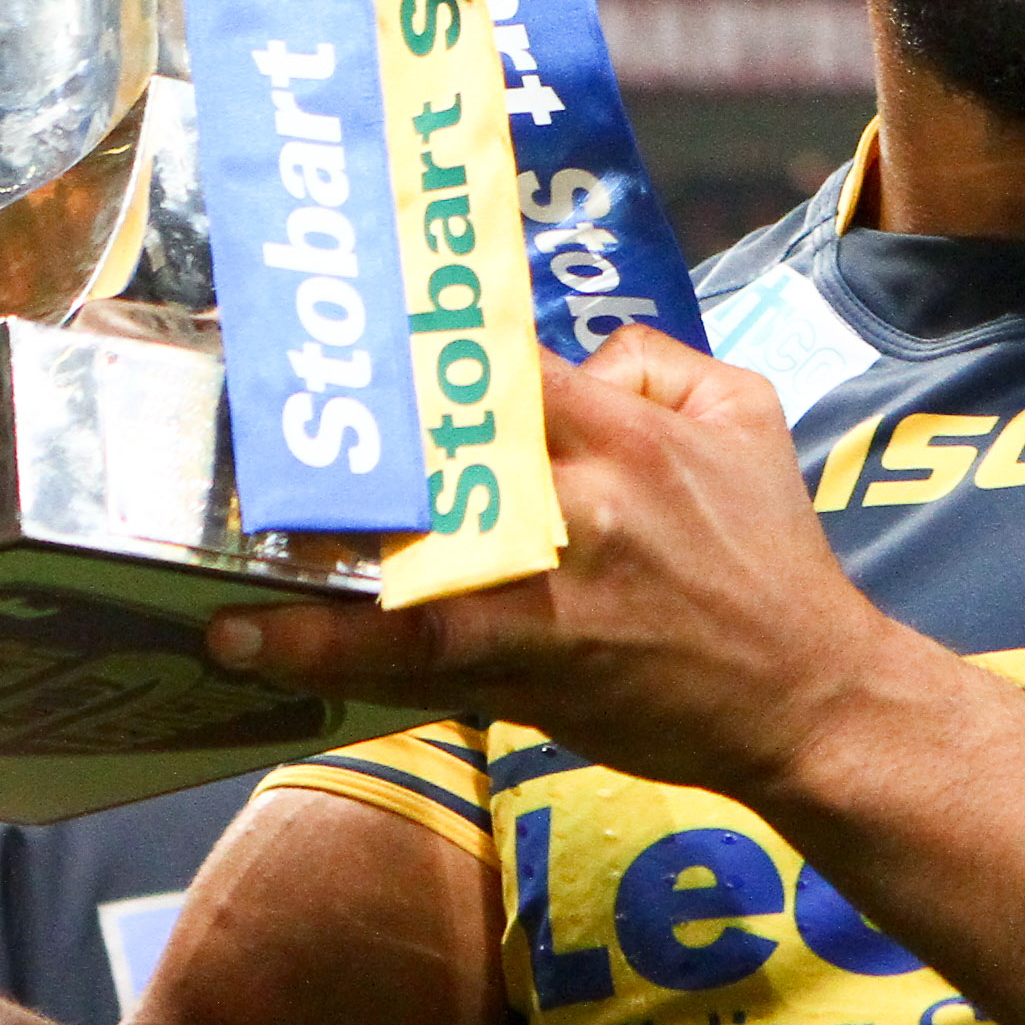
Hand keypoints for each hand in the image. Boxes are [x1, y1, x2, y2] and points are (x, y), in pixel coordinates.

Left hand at [206, 331, 930, 804]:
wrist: (810, 696)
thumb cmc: (773, 558)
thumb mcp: (744, 415)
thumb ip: (655, 358)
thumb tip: (563, 352)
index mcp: (625, 430)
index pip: (500, 361)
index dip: (413, 339)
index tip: (332, 328)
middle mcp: (578, 504)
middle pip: (436, 458)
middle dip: (342, 446)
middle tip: (236, 426)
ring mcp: (550, 593)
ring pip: (410, 567)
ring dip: (308, 562)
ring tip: (214, 553)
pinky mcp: (533, 670)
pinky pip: (414, 657)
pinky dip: (329, 653)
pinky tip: (249, 642)